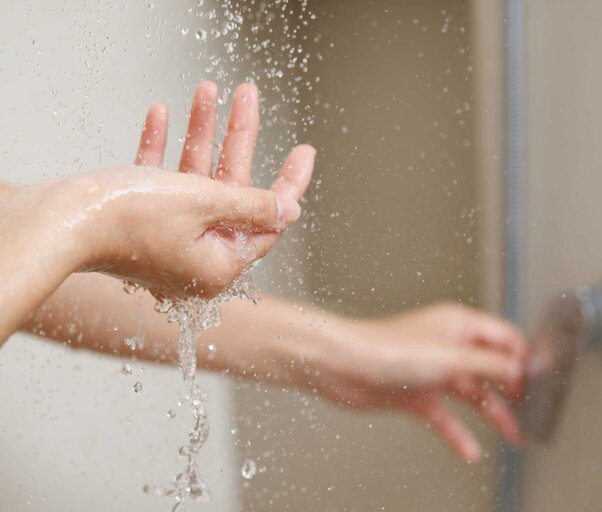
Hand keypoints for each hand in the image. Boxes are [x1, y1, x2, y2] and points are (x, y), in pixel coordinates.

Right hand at [133, 81, 314, 277]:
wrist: (56, 222)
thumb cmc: (128, 217)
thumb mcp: (205, 204)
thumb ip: (252, 205)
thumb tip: (290, 210)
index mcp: (219, 264)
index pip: (267, 221)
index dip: (287, 182)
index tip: (303, 152)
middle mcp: (196, 257)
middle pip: (230, 191)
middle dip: (236, 138)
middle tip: (248, 96)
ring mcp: (167, 240)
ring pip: (194, 180)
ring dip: (199, 134)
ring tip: (207, 89)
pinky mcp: (139, 223)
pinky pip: (160, 182)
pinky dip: (163, 150)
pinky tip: (163, 115)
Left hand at [300, 302, 527, 461]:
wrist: (344, 368)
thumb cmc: (387, 349)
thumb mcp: (451, 356)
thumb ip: (491, 364)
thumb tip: (522, 369)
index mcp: (458, 325)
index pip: (504, 337)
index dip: (523, 358)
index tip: (541, 380)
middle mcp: (447, 346)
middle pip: (491, 367)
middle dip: (512, 389)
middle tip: (531, 409)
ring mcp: (432, 371)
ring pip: (472, 394)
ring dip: (492, 414)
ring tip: (513, 435)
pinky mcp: (416, 394)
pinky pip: (446, 416)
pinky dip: (458, 433)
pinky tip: (469, 450)